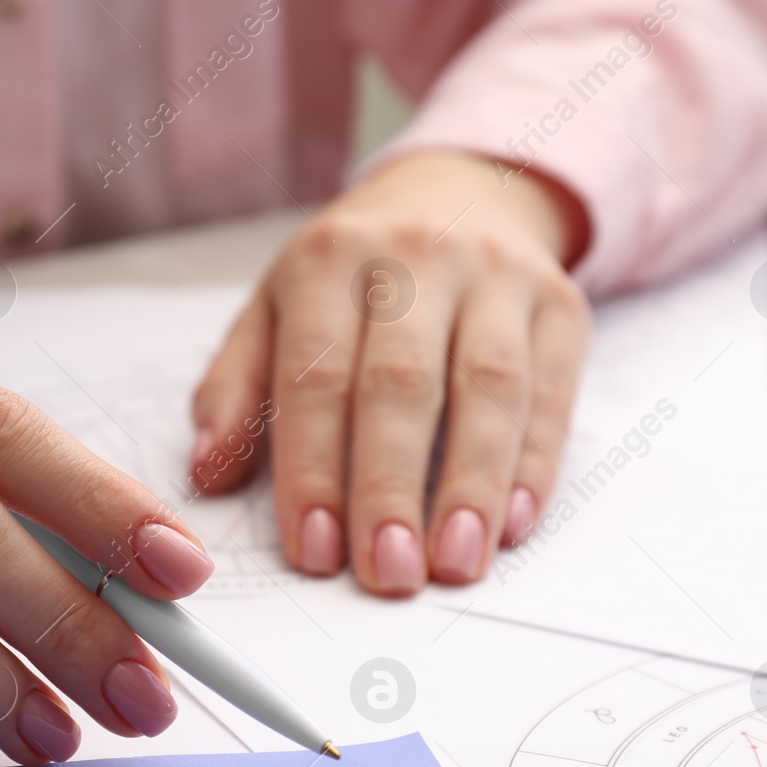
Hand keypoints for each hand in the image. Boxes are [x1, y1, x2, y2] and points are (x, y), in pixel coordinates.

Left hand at [191, 150, 591, 593]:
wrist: (461, 193)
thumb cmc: (353, 278)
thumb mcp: (275, 308)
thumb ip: (235, 390)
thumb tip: (206, 473)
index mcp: (330, 260)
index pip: (316, 375)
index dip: (314, 469)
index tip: (314, 552)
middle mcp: (416, 257)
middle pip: (401, 383)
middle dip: (390, 487)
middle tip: (387, 573)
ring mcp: (497, 277)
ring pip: (489, 388)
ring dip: (472, 485)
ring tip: (454, 563)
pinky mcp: (560, 304)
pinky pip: (551, 391)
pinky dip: (534, 464)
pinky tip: (512, 524)